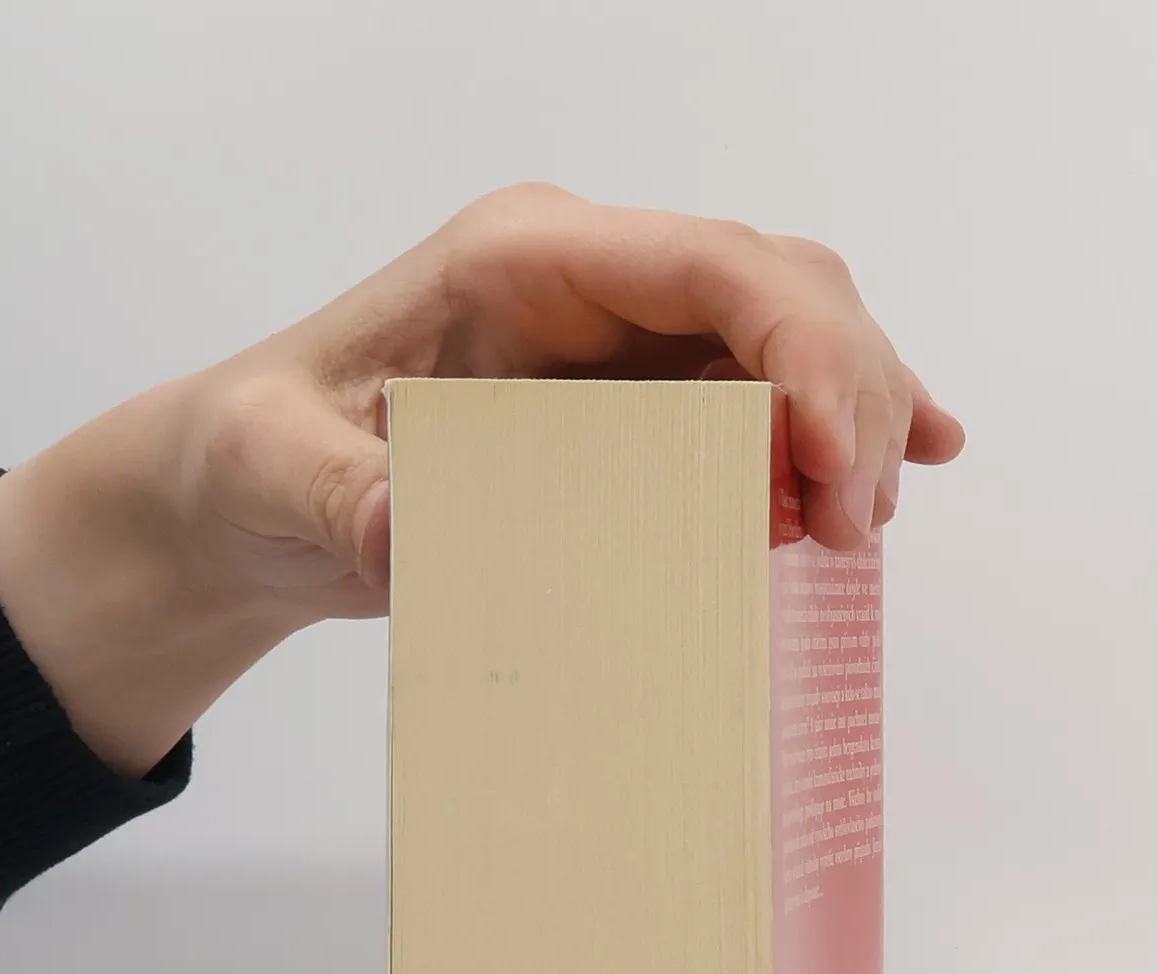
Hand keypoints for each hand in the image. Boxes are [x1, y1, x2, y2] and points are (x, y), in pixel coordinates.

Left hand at [0, 184, 964, 774]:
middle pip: (782, 291)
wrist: (253, 495)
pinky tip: (904, 467)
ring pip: (796, 335)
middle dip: (848, 397)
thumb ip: (333, 494)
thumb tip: (403, 529)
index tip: (837, 462)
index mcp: (520, 260)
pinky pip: (767, 390)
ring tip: (864, 525)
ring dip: (856, 419)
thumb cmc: (260, 458)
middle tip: (856, 527)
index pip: (710, 265)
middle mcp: (591, 280)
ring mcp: (623, 336)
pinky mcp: (638, 399)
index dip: (802, 348)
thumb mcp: (270, 474)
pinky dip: (840, 426)